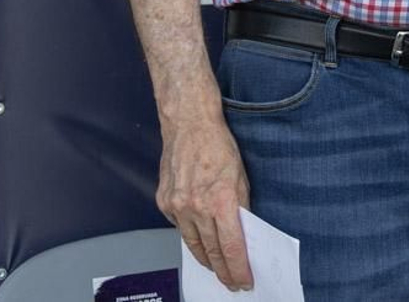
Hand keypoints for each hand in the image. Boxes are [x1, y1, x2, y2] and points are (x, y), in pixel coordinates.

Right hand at [157, 115, 253, 289]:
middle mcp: (197, 207)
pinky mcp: (164, 202)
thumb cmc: (218, 146)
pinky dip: (190, 234)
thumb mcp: (241, 178)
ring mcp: (177, 206)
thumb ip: (241, 208)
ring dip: (206, 259)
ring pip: (193, 244)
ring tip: (216, 269)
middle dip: (223, 272)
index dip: (238, 269)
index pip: (231, 247)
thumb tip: (243, 235)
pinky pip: (179, 227)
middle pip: (211, 252)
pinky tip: (199, 237)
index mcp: (221, 201)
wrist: (190, 125)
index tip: (244, 280)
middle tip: (231, 282)